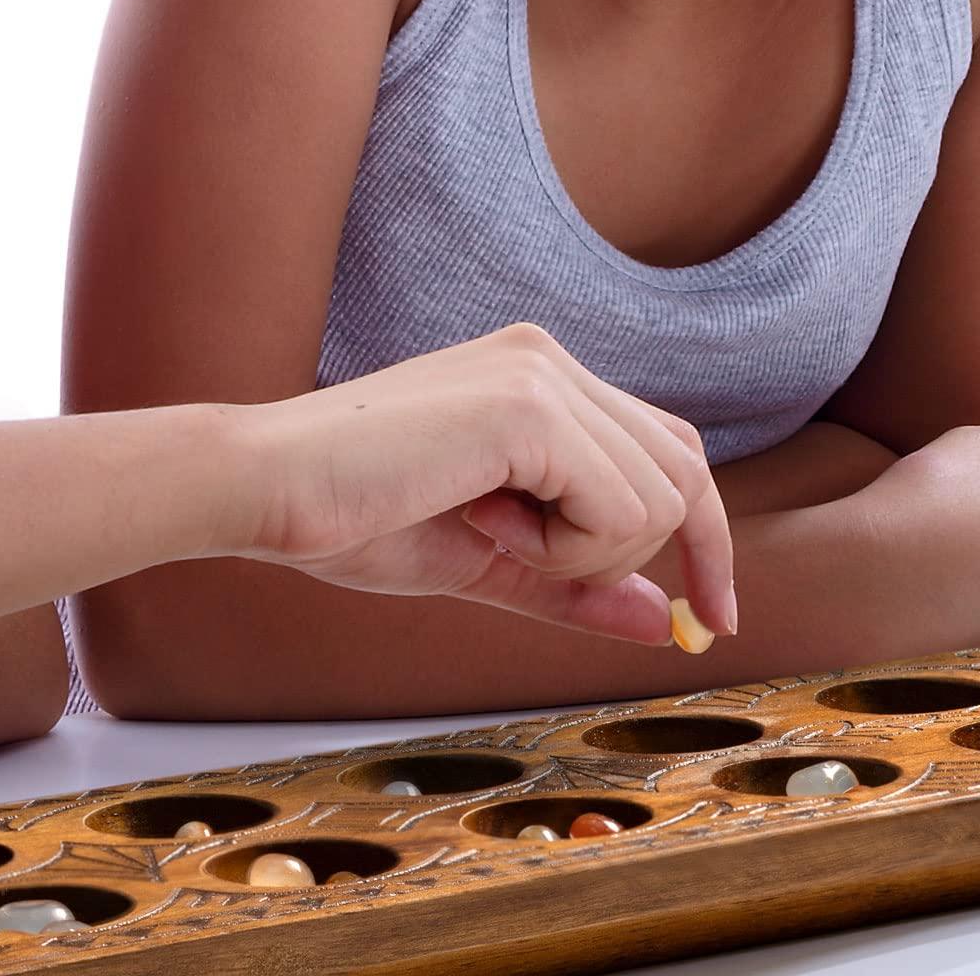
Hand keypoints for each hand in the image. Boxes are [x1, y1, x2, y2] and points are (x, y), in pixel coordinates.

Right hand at [234, 323, 735, 646]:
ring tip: (485, 532)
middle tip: (579, 586)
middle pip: (684, 469)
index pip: (669, 448)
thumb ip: (574, 583)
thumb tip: (659, 619)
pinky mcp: (528, 406)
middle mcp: (548, 358)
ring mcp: (541, 373)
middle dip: (659, 555)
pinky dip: (561, 550)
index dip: (705, 538)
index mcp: (537, 375)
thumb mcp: (486, 560)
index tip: (709, 621)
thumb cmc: (352, 515)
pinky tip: (479, 520)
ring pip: (657, 499)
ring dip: (581, 554)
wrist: (269, 489)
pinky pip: (616, 510)